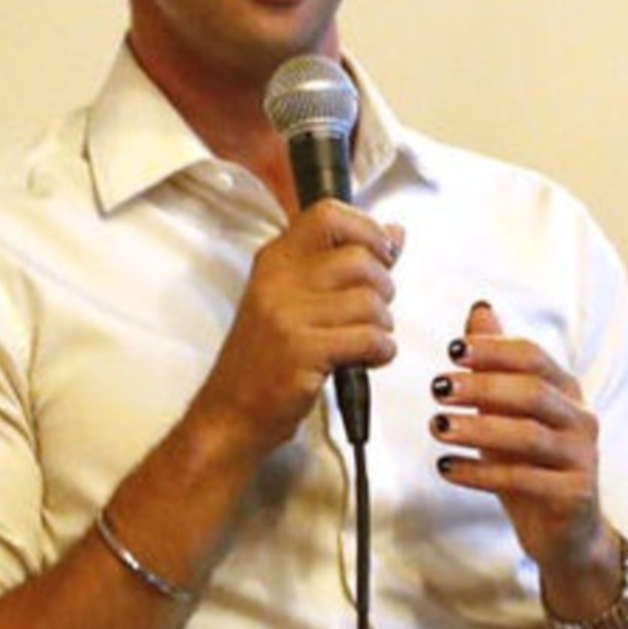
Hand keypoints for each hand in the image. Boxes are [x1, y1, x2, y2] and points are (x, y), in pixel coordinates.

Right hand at [199, 198, 400, 451]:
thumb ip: (345, 265)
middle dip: (383, 287)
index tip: (381, 256)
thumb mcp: (295, 302)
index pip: (329, 215)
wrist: (231, 413)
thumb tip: (396, 234)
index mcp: (275, 260)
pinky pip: (369, 338)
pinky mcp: (303, 351)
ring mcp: (288, 315)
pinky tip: (367, 360)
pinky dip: (381, 352)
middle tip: (373, 312)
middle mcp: (278, 279)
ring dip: (382, 325)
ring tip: (366, 341)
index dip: (368, 231)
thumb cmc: (267, 361)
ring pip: (369, 301)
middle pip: (359, 259)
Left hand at [430, 299, 609, 588]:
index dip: (494, 351)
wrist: (567, 535)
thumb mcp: (511, 414)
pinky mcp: (574, 495)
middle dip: (482, 388)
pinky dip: (481, 473)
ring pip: (529, 436)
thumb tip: (480, 311)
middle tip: (438, 388)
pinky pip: (524, 480)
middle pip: (532, 392)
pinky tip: (447, 468)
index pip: (534, 358)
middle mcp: (581, 420)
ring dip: (478, 429)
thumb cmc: (533, 468)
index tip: (453, 351)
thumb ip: (497, 367)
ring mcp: (582, 459)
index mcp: (566, 393)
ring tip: (437, 427)